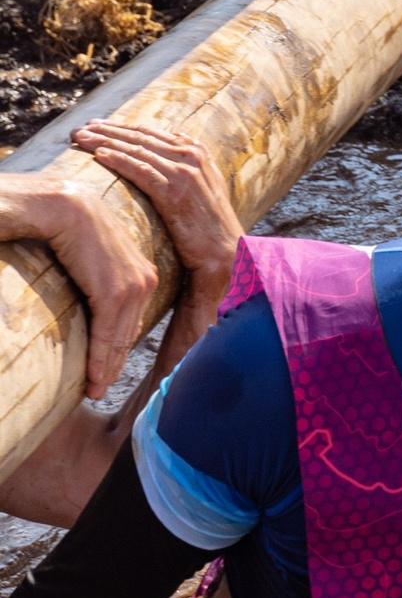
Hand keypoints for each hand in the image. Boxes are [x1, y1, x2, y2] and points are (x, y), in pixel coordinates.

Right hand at [0, 178, 155, 400]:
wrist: (60, 206)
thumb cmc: (69, 230)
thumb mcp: (92, 260)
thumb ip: (98, 280)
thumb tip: (90, 300)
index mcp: (142, 272)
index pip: (132, 318)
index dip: (121, 347)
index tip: (109, 372)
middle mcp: (144, 279)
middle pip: (129, 331)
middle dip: (115, 364)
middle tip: (100, 390)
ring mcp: (132, 284)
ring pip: (120, 337)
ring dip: (106, 368)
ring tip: (94, 391)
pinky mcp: (114, 289)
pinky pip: (108, 332)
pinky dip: (100, 358)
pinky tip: (92, 379)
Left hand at [74, 124, 242, 294]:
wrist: (224, 251)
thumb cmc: (208, 226)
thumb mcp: (201, 188)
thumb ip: (186, 168)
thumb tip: (165, 153)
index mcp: (197, 152)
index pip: (151, 132)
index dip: (121, 127)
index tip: (97, 126)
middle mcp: (191, 157)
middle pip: (140, 136)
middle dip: (107, 130)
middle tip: (79, 129)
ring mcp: (184, 173)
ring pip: (136, 149)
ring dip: (105, 141)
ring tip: (79, 139)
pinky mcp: (174, 193)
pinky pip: (141, 171)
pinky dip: (119, 161)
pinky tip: (99, 156)